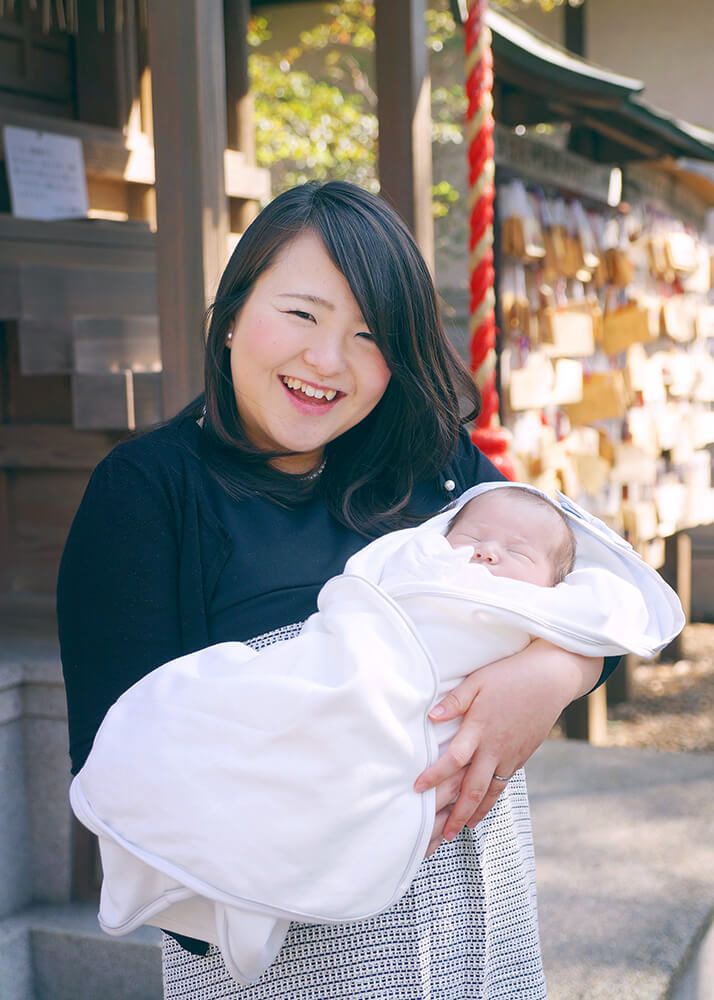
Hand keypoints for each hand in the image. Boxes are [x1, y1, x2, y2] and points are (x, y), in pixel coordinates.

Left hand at [415, 640, 602, 840]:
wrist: (550, 679)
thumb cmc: (509, 675)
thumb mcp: (478, 681)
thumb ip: (454, 701)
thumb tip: (431, 717)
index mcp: (480, 728)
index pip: (453, 760)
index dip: (434, 776)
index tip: (416, 788)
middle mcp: (495, 748)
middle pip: (473, 788)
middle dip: (454, 813)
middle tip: (437, 834)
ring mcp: (510, 756)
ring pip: (490, 793)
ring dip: (472, 814)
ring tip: (457, 832)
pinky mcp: (521, 757)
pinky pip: (503, 785)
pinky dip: (490, 801)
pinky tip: (481, 811)